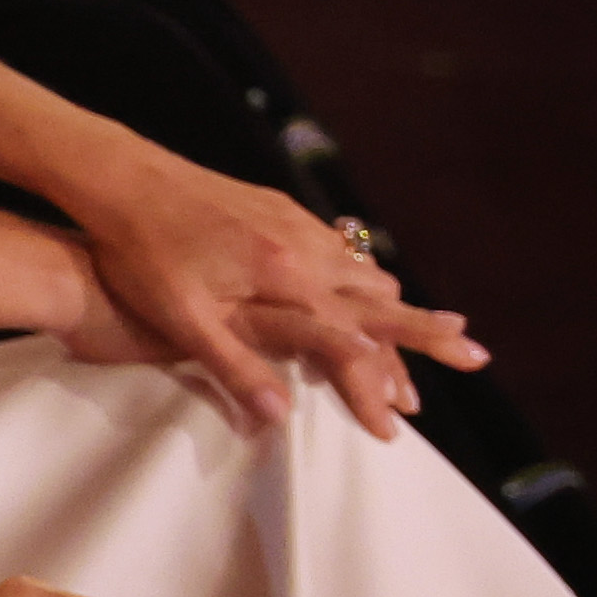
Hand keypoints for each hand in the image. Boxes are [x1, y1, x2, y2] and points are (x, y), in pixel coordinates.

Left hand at [57, 146, 485, 437]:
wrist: (122, 177)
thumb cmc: (142, 253)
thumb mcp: (183, 319)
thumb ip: (236, 367)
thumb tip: (281, 419)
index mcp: (287, 278)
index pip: (355, 338)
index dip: (382, 380)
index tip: (404, 417)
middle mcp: (303, 247)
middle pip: (380, 300)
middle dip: (426, 333)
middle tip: (474, 356)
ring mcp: (293, 222)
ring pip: (362, 270)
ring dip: (394, 305)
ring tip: (428, 331)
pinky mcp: (277, 208)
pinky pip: (338, 247)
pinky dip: (362, 275)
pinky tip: (362, 284)